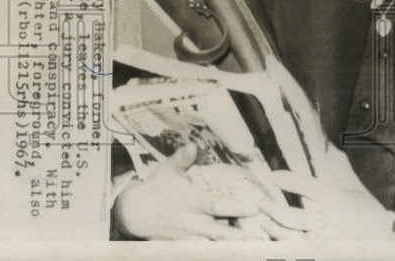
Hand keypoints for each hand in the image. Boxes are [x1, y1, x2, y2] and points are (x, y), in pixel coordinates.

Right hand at [111, 143, 261, 239]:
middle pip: (219, 232)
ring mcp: (188, 238)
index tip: (255, 208)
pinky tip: (233, 253)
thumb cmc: (157, 187)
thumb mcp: (168, 170)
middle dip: (239, 236)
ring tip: (253, 249)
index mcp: (192, 202)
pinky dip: (216, 253)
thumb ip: (182, 158)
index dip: (236, 207)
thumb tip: (192, 145)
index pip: (216, 205)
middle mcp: (192, 222)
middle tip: (260, 238)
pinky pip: (202, 253)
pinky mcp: (183, 247)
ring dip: (231, 248)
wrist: (134, 212)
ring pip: (212, 246)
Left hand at [256, 164, 394, 240]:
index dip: (286, 179)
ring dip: (272, 229)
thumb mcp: (352, 184)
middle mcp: (324, 220)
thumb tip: (326, 144)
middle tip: (260, 201)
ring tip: (262, 220)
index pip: (304, 185)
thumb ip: (337, 166)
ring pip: (289, 237)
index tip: (271, 175)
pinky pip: (295, 249)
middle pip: (290, 217)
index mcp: (333, 198)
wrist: (381, 235)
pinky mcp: (320, 252)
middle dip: (272, 209)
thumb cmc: (365, 207)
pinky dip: (282, 243)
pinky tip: (273, 236)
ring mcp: (321, 239)